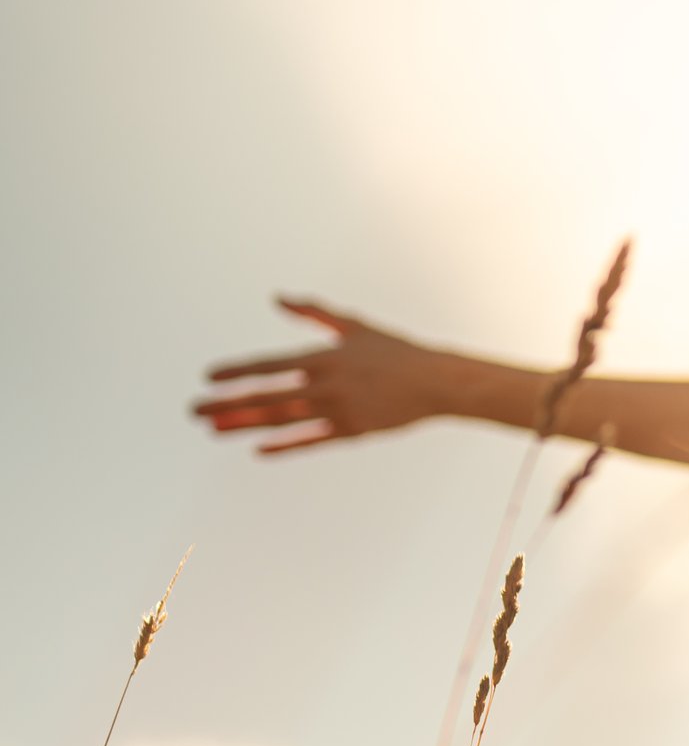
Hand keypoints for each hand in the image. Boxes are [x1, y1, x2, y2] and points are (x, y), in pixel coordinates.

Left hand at [194, 298, 455, 454]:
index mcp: (323, 357)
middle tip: (194, 410)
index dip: (236, 372)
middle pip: (267, 397)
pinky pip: (312, 440)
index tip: (208, 378)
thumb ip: (313, 312)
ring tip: (214, 429)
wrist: (437, 383)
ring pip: (283, 420)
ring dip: (245, 424)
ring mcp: (339, 411)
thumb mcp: (354, 327)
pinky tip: (259, 449)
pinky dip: (285, 445)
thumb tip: (277, 296)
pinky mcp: (353, 431)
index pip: (269, 366)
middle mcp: (326, 385)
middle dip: (226, 404)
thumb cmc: (396, 352)